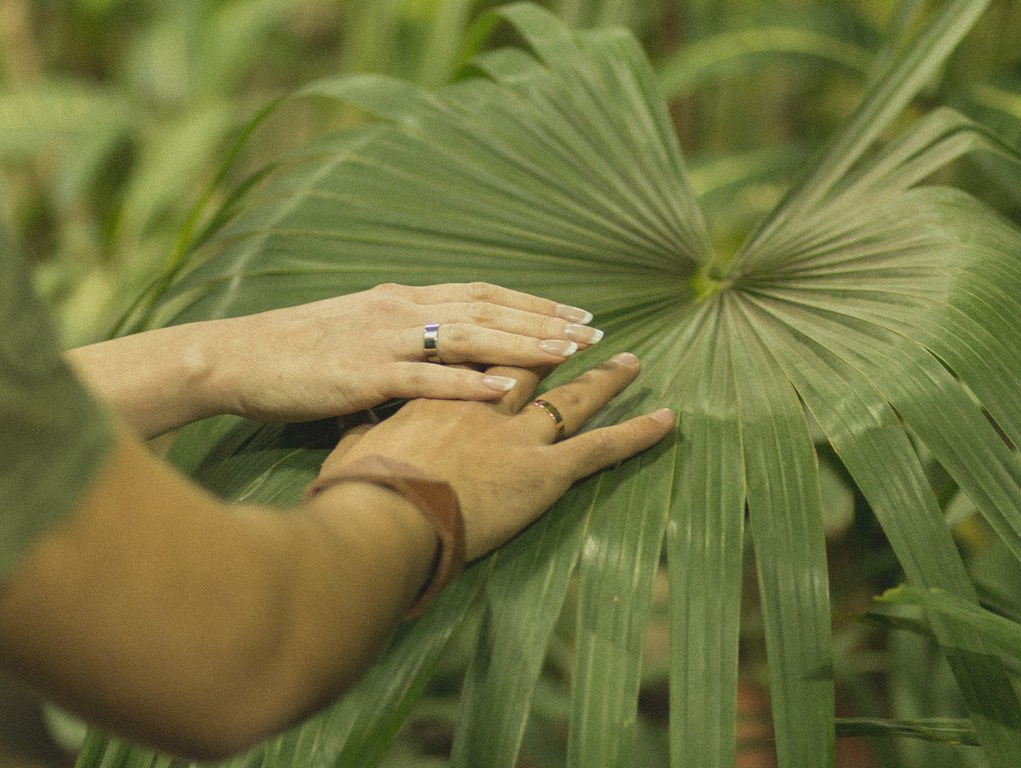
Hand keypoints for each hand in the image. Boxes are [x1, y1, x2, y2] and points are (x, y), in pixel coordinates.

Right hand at [204, 282, 604, 421]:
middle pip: (487, 309)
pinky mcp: (364, 375)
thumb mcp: (354, 334)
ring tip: (569, 352)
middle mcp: (400, 311)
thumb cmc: (293, 353)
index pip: (480, 294)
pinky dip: (470, 383)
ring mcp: (383, 340)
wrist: (235, 357)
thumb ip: (399, 341)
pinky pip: (427, 379)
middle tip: (593, 330)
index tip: (572, 313)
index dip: (530, 302)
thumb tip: (435, 357)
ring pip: (468, 336)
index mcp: (400, 300)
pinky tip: (508, 390)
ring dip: (522, 343)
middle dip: (543, 320)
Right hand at [317, 353, 673, 559]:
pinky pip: (599, 448)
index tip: (523, 326)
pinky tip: (667, 421)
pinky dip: (636, 435)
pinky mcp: (541, 469)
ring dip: (606, 378)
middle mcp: (484, 400)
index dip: (505, 334)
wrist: (379, 515)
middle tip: (587, 332)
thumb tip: (354, 409)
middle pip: (532, 360)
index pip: (479, 348)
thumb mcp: (352, 443)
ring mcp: (516, 432)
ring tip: (634, 361)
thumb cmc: (359, 485)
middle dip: (559, 344)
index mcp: (440, 390)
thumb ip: (364, 422)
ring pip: (572, 395)